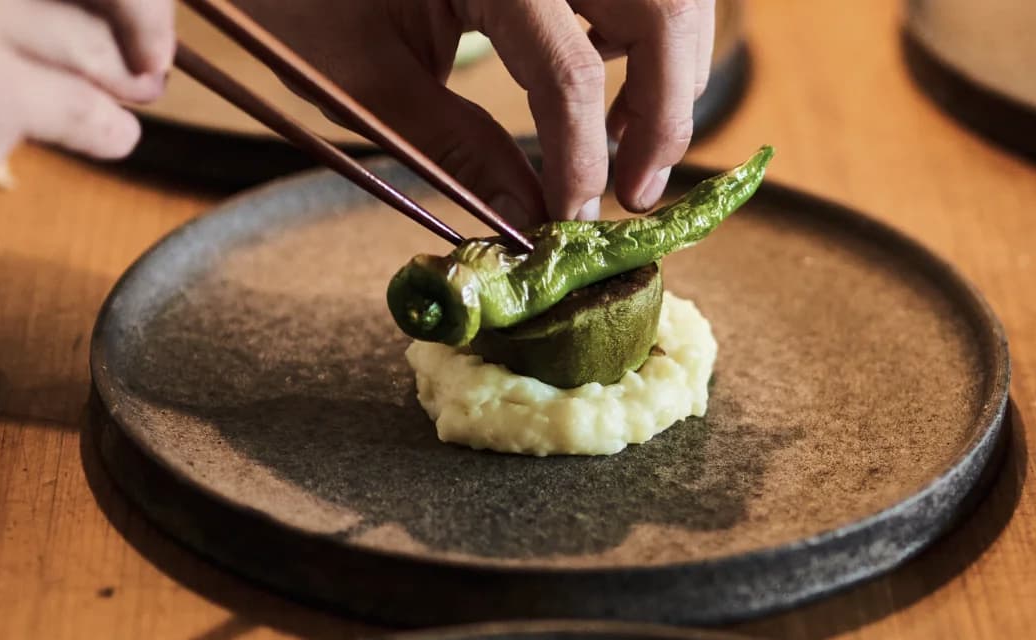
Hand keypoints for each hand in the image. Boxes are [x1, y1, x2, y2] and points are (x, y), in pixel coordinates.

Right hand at [0, 0, 173, 240]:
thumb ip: (24, 2)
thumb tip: (140, 6)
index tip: (145, 14)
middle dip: (145, 26)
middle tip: (150, 64)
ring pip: (103, 51)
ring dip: (130, 84)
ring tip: (130, 96)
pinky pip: (90, 112)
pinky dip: (111, 131)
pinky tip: (107, 136)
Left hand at [238, 0, 712, 226]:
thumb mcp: (366, 79)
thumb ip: (456, 150)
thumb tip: (531, 218)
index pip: (567, 70)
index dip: (583, 158)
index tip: (576, 222)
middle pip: (666, 11)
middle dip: (666, 112)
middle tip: (635, 193)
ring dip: (669, 73)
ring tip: (619, 148)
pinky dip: (646, 39)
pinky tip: (603, 89)